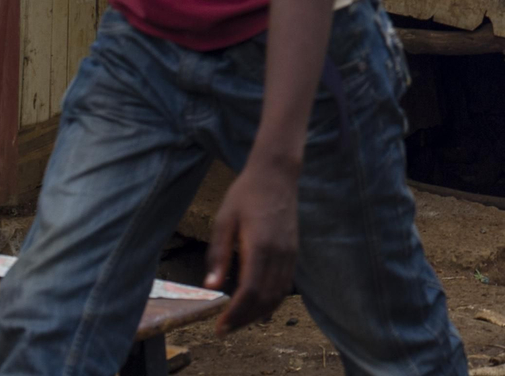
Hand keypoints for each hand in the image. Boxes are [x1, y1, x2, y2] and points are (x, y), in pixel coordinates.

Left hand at [204, 159, 300, 331]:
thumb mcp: (224, 220)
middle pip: (265, 298)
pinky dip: (273, 300)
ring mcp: (290, 252)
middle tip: (224, 329)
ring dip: (259, 313)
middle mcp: (279, 252)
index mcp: (260, 245)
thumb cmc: (245, 194)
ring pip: (278, 294)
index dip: (235, 313)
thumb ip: (218, 254)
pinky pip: (286, 284)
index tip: (219, 326)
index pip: (250, 290)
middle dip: (244, 319)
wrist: (277, 174)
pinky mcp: (293, 251)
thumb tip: (210, 286)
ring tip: (239, 322)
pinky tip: (259, 306)